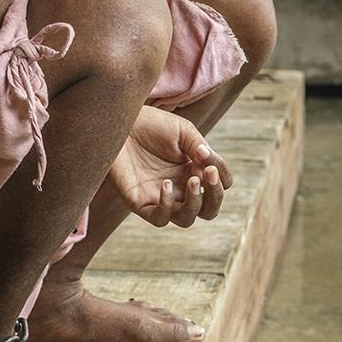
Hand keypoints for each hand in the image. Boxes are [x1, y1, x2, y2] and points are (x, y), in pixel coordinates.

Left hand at [108, 106, 233, 227]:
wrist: (120, 121)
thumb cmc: (150, 124)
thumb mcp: (183, 131)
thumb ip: (201, 148)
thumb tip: (210, 166)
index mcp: (193, 171)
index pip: (218, 187)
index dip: (220, 176)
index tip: (206, 154)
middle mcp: (180, 188)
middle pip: (208, 210)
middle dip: (215, 196)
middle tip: (209, 175)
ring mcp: (160, 197)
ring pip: (186, 219)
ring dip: (194, 203)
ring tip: (191, 180)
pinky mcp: (140, 203)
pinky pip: (160, 219)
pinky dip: (167, 207)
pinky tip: (165, 184)